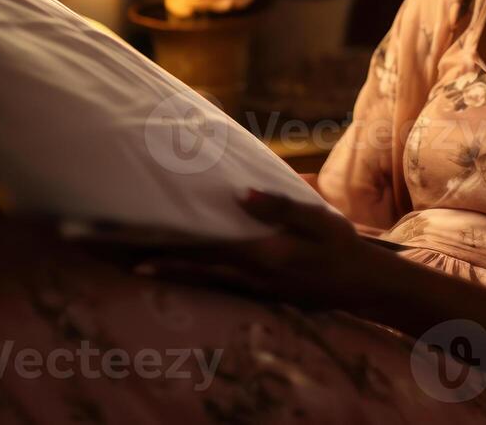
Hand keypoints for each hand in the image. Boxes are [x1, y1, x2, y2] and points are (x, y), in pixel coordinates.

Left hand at [129, 189, 386, 310]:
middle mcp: (251, 277)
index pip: (207, 252)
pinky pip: (217, 286)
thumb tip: (243, 193)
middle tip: (124, 260)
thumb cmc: (340, 246)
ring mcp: (253, 289)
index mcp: (263, 256)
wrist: (361, 285)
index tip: (138, 250)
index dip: (171, 252)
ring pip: (202, 281)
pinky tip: (179, 271)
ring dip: (170, 273)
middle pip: (194, 271)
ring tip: (138, 265)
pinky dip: (193, 279)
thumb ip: (280, 206)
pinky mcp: (259, 293)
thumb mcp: (318, 220)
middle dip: (158, 265)